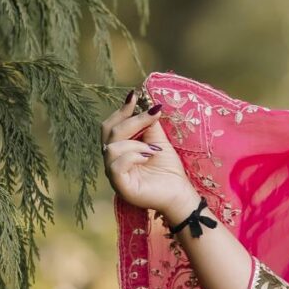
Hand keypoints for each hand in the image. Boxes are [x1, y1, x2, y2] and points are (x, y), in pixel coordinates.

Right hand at [100, 92, 197, 220]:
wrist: (179, 192)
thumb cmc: (168, 169)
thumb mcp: (159, 141)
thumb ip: (149, 124)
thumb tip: (148, 103)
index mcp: (120, 148)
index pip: (110, 125)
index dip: (121, 110)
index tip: (134, 95)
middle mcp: (113, 160)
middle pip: (109, 132)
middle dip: (131, 120)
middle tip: (153, 115)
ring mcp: (114, 174)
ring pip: (112, 147)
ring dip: (135, 143)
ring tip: (153, 150)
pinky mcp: (120, 186)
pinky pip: (116, 165)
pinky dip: (132, 156)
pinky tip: (147, 157)